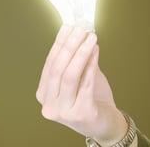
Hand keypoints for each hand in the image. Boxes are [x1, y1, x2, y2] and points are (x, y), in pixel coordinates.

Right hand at [36, 25, 127, 143]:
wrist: (105, 123)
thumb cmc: (92, 99)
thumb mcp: (81, 76)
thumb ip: (78, 59)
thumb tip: (80, 34)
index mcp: (44, 93)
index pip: (50, 63)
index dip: (60, 43)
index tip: (69, 26)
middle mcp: (49, 105)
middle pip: (57, 68)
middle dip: (69, 46)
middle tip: (80, 29)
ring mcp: (63, 111)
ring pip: (69, 76)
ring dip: (81, 53)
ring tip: (90, 37)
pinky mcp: (80, 114)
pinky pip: (85, 84)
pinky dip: (90, 64)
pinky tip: (95, 50)